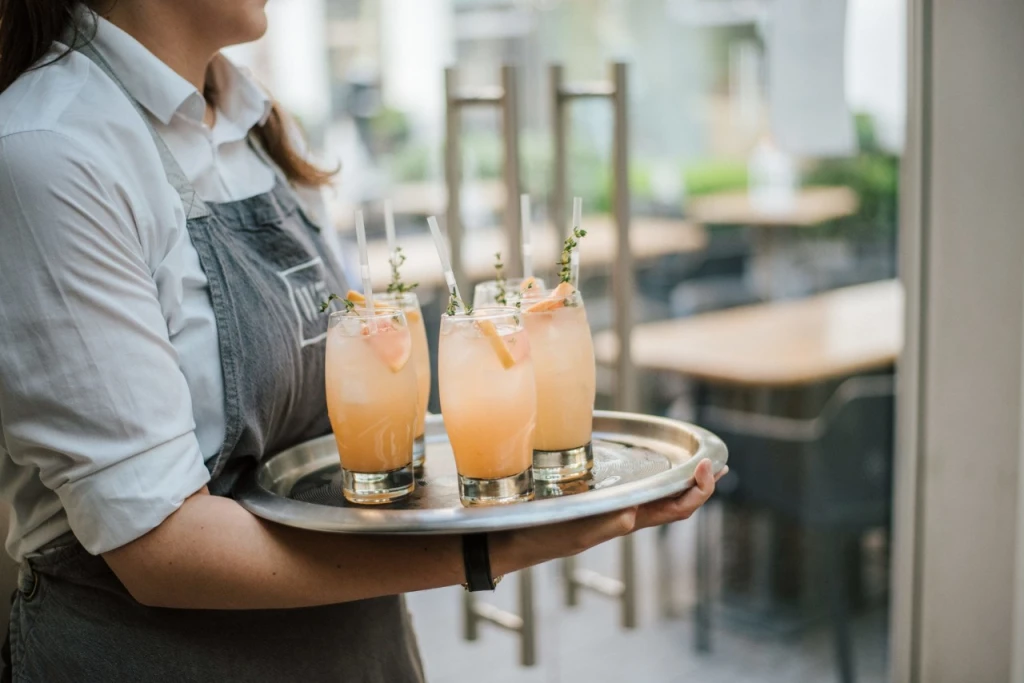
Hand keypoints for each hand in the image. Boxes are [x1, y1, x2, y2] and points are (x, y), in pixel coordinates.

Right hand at [492, 459, 725, 574]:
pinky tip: (647, 465)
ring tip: (696, 467)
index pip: (675, 510)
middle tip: (716, 465)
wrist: (509, 539)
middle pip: (672, 502)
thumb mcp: (574, 533)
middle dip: (697, 485)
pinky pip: (632, 488)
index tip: (707, 468)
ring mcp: (610, 508)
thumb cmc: (540, 536)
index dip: (697, 492)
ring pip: (655, 496)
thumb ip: (604, 525)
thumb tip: (634, 516)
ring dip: (679, 481)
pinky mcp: (594, 501)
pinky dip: (650, 476)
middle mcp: (623, 515)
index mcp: (625, 523)